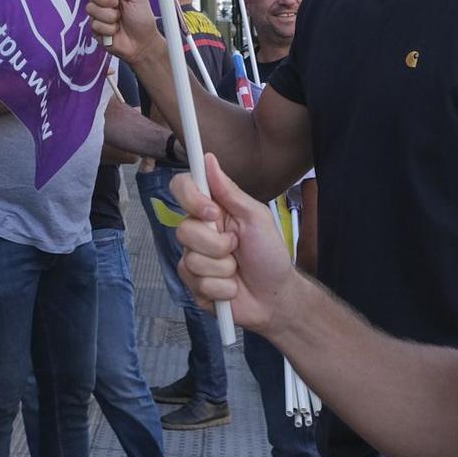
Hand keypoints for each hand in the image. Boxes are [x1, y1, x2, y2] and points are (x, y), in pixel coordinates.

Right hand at [80, 0, 161, 67]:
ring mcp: (98, 13)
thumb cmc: (142, 20)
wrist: (142, 44)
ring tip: (119, 20)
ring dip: (109, 16)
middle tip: (116, 4)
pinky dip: (108, 28)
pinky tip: (115, 31)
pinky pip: (94, 24)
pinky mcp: (95, 28)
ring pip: (91, 9)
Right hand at [172, 153, 303, 336]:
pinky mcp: (194, 284)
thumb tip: (209, 159)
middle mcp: (198, 232)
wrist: (275, 297)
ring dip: (223, 269)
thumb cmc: (269, 255)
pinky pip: (198, 283)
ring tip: (237, 271)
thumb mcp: (256, 218)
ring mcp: (193, 259)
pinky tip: (232, 288)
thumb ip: (230, 191)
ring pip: (191, 259)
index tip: (211, 211)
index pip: (182, 189)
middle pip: (184, 229)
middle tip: (237, 248)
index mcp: (212, 210)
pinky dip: (222, 287)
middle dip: (216, 244)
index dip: (190, 198)